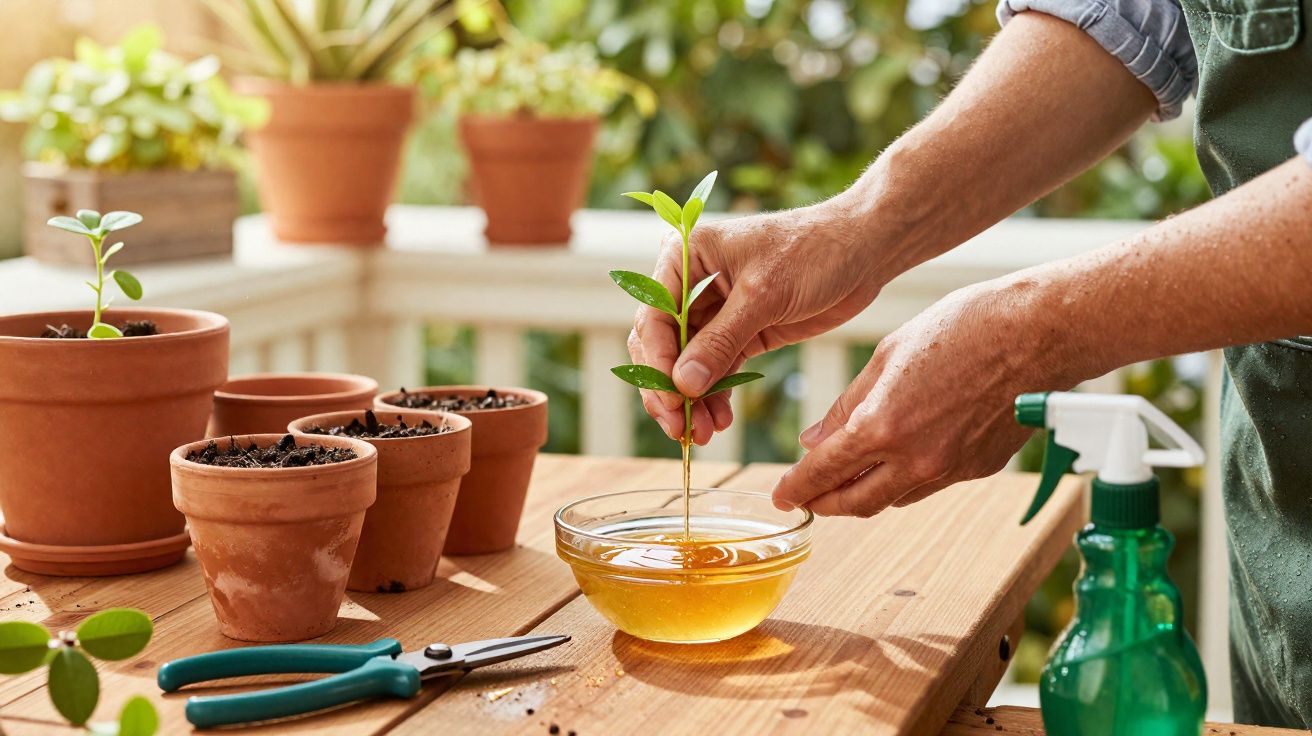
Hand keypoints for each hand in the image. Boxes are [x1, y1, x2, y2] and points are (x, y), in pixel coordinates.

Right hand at [628, 199, 890, 442]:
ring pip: (686, 363)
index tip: (671, 402)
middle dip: (668, 388)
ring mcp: (715, 310)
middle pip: (662, 344)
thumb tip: (682, 385)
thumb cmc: (812, 251)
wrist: (862, 250)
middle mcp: (691, 283)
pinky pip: (716, 369)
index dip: (657, 363)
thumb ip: (721, 341)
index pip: (654, 316)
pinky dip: (714, 395)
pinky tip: (719, 421)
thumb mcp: (763, 295)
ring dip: (691, 400)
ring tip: (703, 434)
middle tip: (680, 427)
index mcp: (686, 256)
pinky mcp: (740, 332)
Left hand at [772, 277, 1086, 515]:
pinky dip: (902, 482)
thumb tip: (812, 441)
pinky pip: (927, 487)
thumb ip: (846, 405)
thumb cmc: (962, 327)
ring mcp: (949, 469)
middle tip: (807, 499)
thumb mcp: (887, 355)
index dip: (797, 488)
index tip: (782, 495)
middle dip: (825, 505)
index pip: (824, 473)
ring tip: (846, 480)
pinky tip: (895, 462)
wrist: (1038, 333)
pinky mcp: (978, 470)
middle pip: (855, 503)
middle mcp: (915, 459)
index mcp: (883, 426)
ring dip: (863, 495)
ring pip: (892, 499)